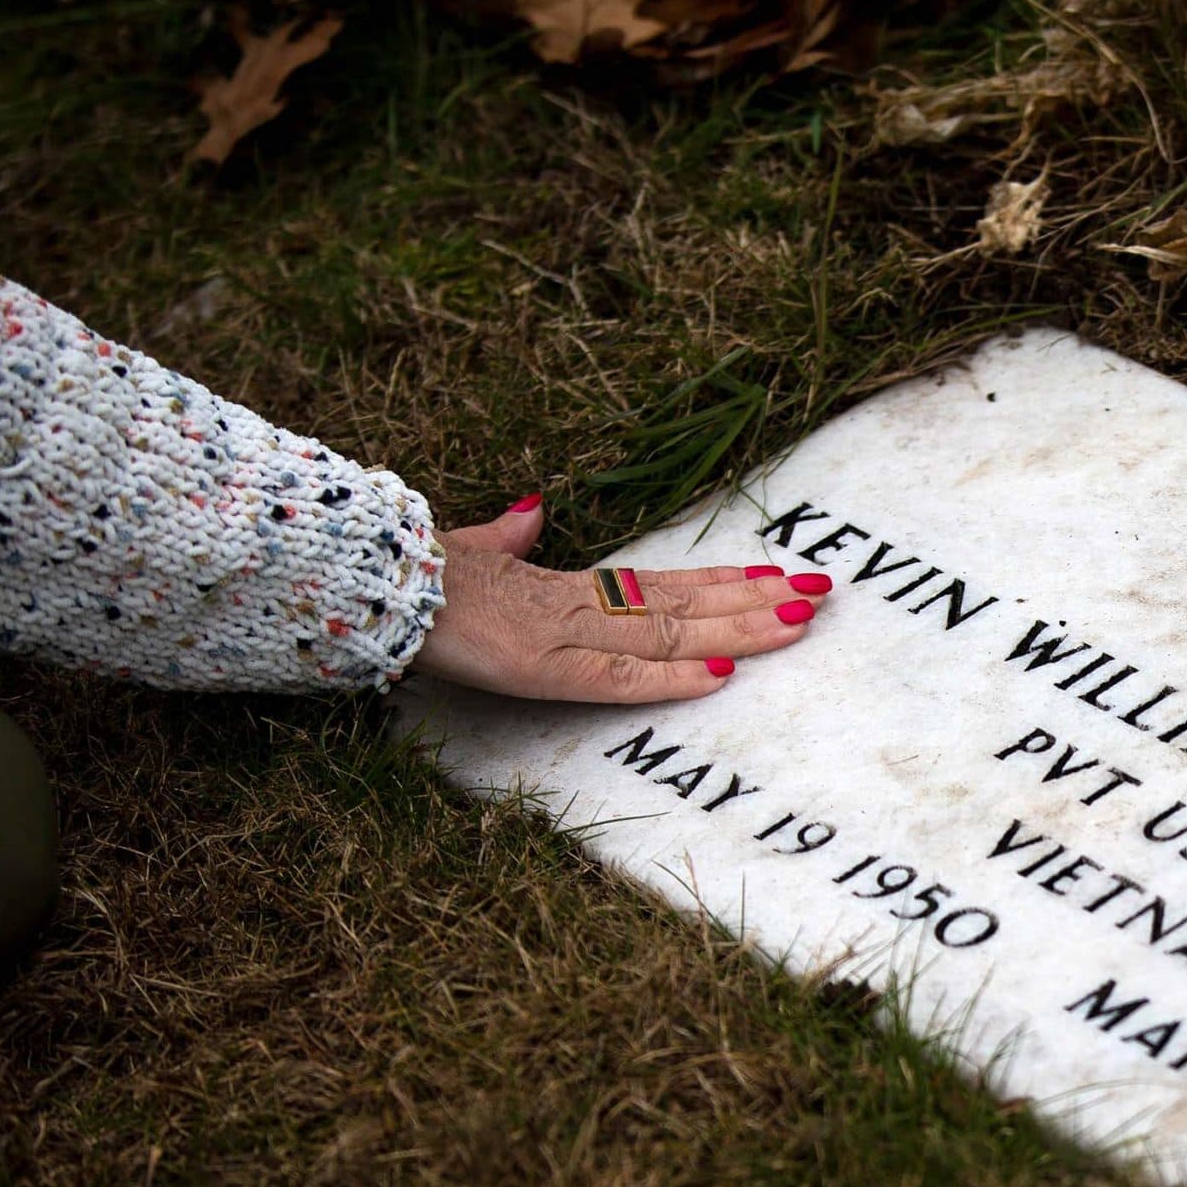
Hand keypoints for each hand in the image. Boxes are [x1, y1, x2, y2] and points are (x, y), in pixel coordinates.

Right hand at [411, 494, 828, 702]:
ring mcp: (561, 634)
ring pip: (668, 632)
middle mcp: (577, 607)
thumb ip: (505, 537)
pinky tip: (720, 675)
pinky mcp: (537, 666)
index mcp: (564, 588)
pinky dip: (668, 677)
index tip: (777, 578)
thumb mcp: (469, 554)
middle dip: (758, 601)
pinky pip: (614, 675)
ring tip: (800, 618)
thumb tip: (532, 510)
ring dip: (738, 628)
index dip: (724, 584)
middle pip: (685, 605)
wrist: (362, 580)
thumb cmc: (411, 574)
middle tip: (824, 592)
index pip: (662, 584)